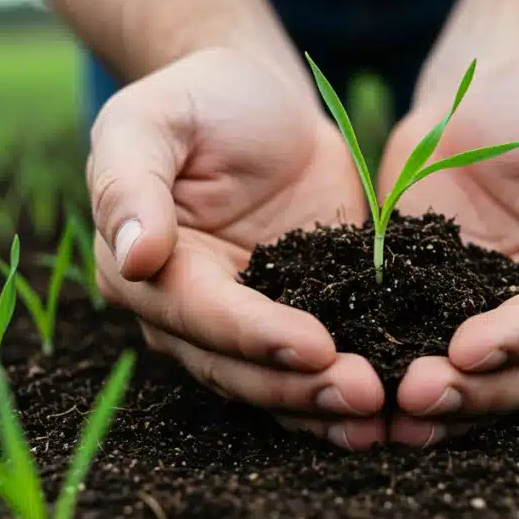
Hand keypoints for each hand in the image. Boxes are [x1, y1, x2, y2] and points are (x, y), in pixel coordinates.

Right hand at [88, 48, 386, 449]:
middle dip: (300, 388)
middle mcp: (189, 313)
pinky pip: (315, 368)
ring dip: (325, 407)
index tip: (314, 348)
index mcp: (146, 270)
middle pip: (239, 368)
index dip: (256, 336)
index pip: (200, 314)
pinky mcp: (298, 318)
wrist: (260, 100)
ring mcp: (245, 324)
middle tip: (366, 396)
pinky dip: (344, 393)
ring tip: (380, 420)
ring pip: (276, 384)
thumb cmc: (200, 99)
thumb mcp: (152, 120)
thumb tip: (131, 258)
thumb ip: (130, 183)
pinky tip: (389, 412)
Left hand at [377, 53, 518, 446]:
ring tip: (389, 412)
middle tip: (416, 394)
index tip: (470, 350)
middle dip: (471, 391)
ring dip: (435, 404)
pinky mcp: (430, 312)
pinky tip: (359, 395)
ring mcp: (485, 320)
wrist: (480, 94)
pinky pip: (415, 352)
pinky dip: (391, 378)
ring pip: (471, 382)